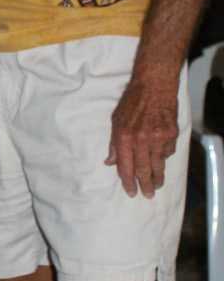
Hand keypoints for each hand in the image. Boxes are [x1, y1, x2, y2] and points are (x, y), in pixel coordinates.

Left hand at [105, 69, 179, 197]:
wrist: (154, 85)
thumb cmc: (132, 101)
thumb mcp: (116, 120)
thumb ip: (114, 143)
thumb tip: (110, 162)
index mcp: (124, 137)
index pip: (125, 166)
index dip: (128, 181)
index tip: (131, 191)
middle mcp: (141, 140)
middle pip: (144, 170)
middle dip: (145, 185)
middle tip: (147, 195)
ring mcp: (158, 138)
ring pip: (158, 164)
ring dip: (157, 177)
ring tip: (156, 185)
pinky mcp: (171, 134)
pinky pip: (168, 152)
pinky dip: (164, 156)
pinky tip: (161, 158)